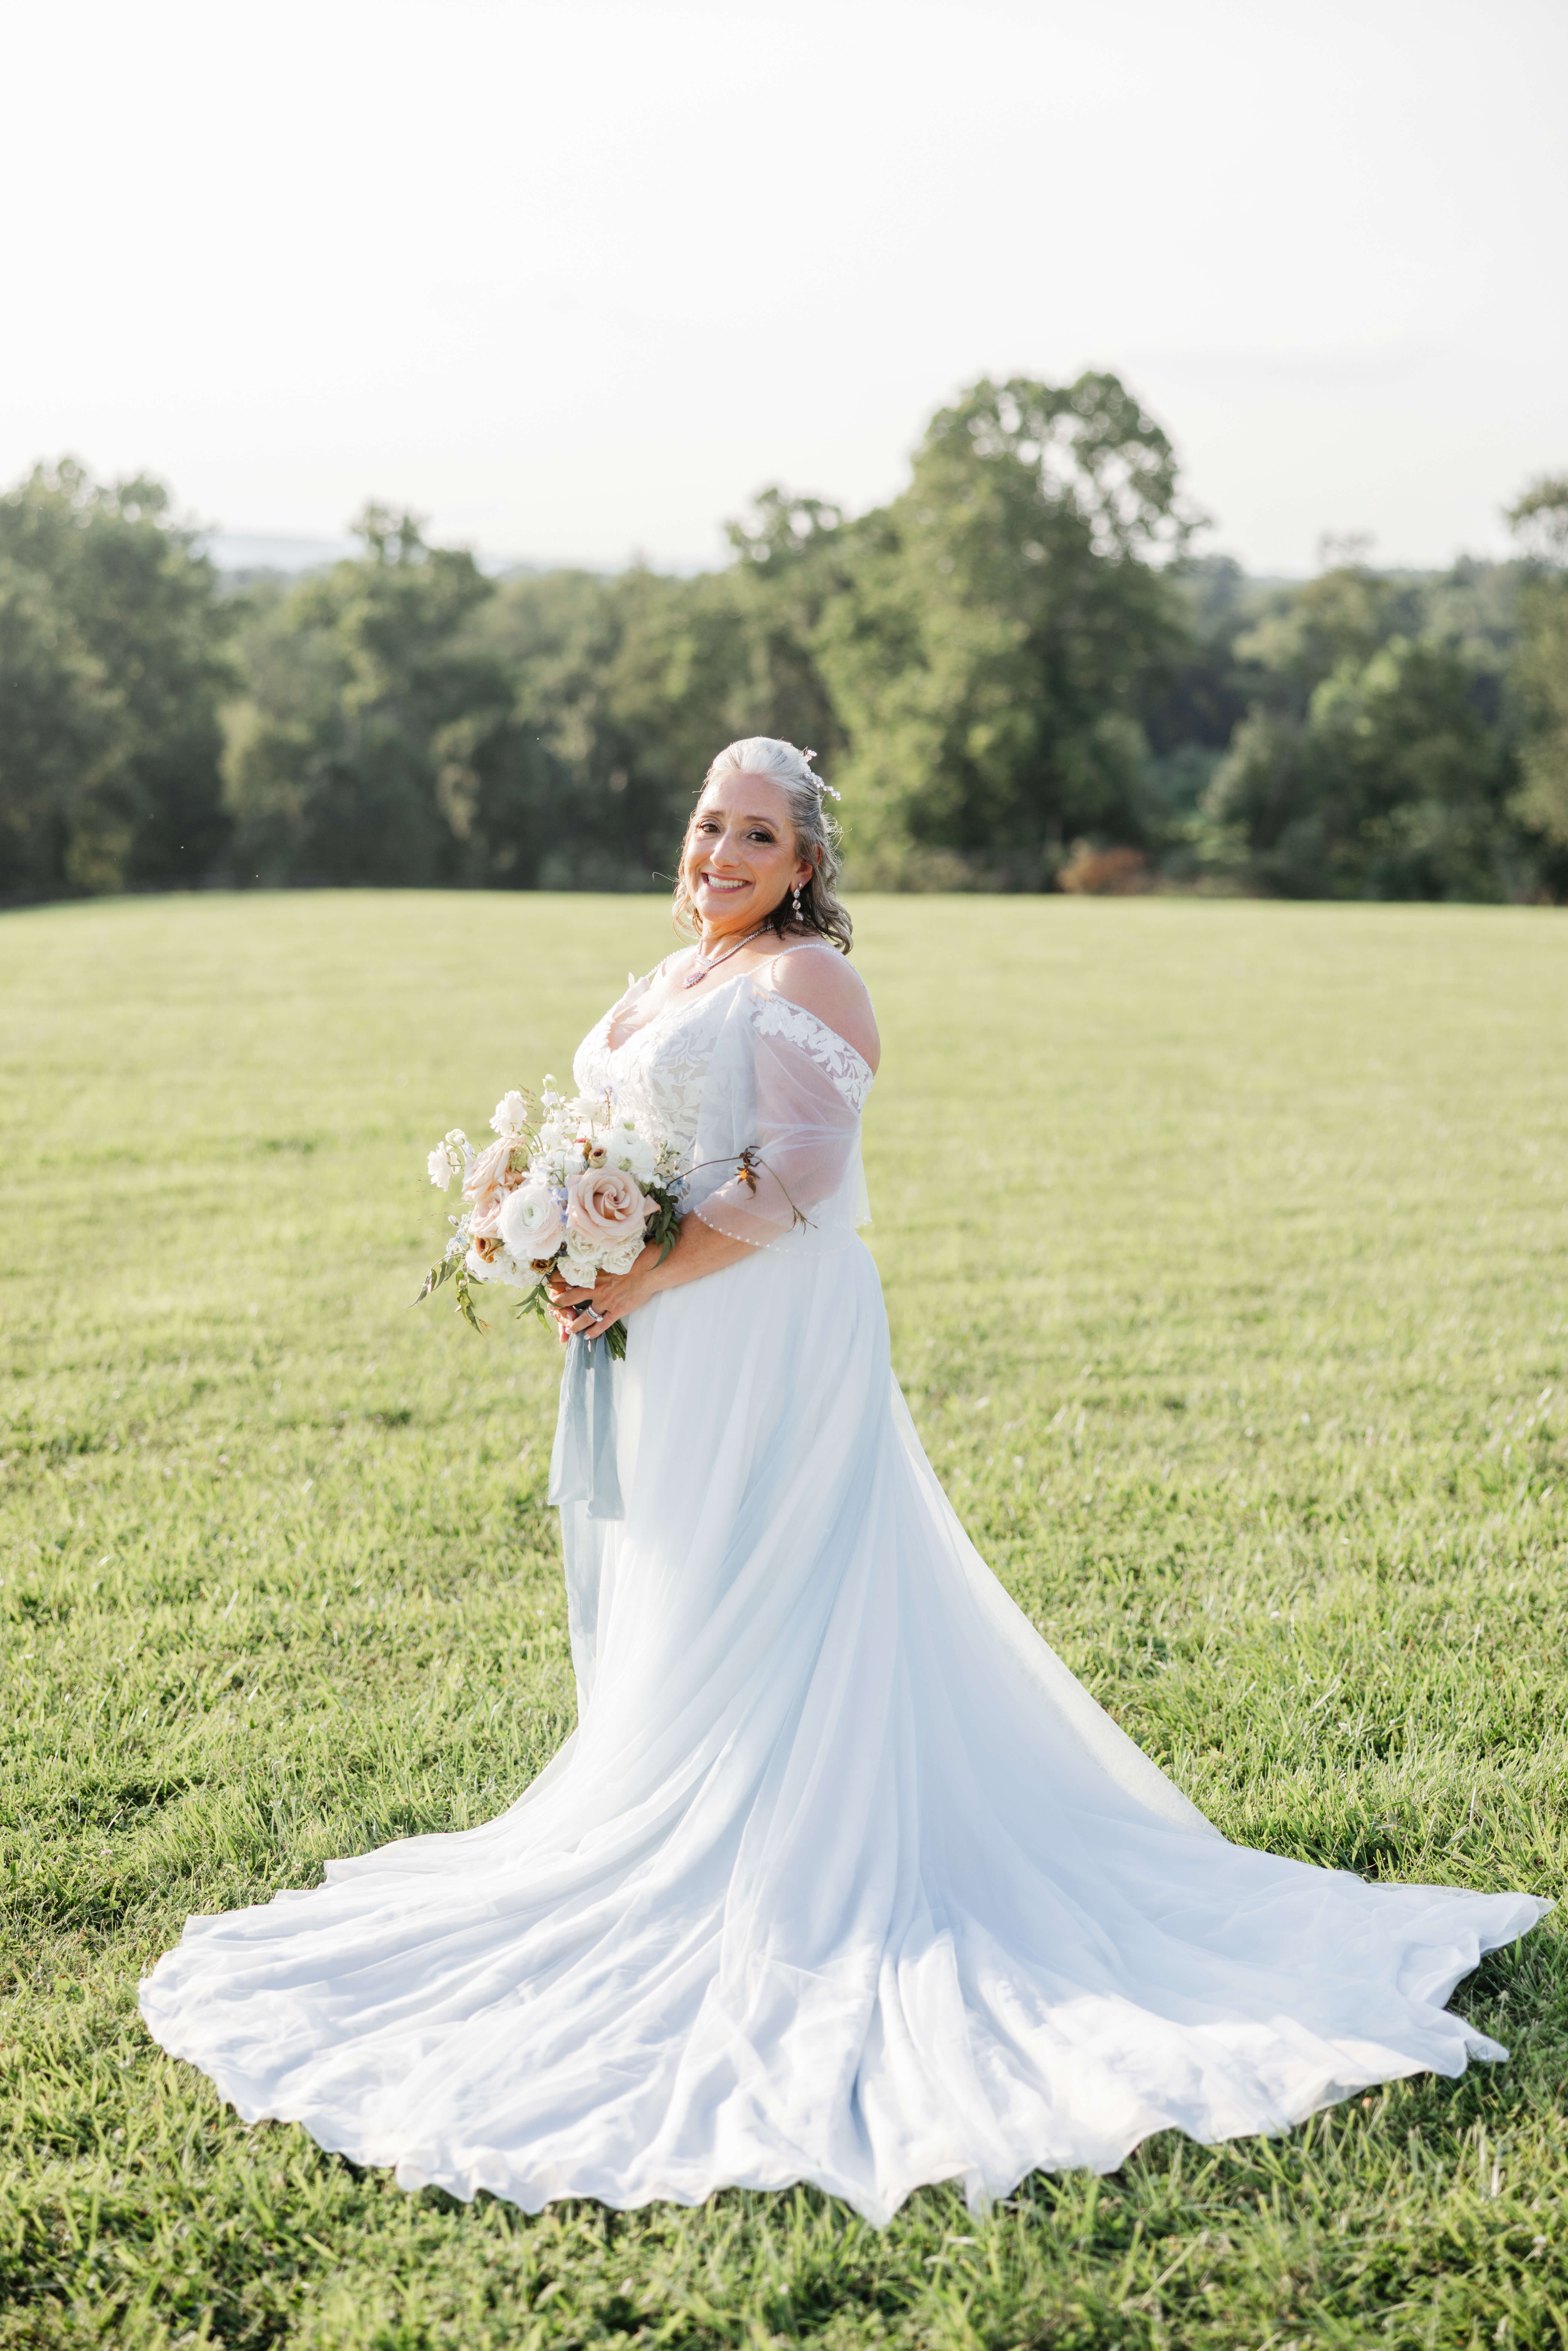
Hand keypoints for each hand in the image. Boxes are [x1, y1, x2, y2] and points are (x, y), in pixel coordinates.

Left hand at [547, 1246, 664, 1344]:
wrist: (648, 1271)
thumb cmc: (632, 1261)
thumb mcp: (610, 1258)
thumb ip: (598, 1262)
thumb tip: (591, 1257)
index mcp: (593, 1274)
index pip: (567, 1276)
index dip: (556, 1280)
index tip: (549, 1282)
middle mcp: (595, 1289)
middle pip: (570, 1298)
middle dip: (559, 1303)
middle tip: (553, 1307)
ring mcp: (605, 1302)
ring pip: (584, 1316)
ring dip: (575, 1324)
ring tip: (569, 1330)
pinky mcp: (616, 1311)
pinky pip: (602, 1325)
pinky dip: (594, 1332)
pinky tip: (588, 1337)